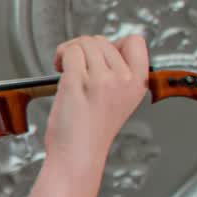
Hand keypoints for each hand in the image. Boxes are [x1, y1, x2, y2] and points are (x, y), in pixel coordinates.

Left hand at [45, 35, 149, 166]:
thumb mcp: (118, 99)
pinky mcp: (78, 83)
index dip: (115, 43)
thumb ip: (117, 74)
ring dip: (70, 50)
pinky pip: (68, 52)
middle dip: (84, 48)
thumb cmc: (90, 131)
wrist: (77, 155)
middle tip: (76, 65)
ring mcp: (101, 81)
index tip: (101, 56)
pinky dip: (60, 56)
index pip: (136, 42)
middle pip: (103, 40)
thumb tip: (99, 48)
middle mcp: (123, 80)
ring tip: (66, 67)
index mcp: (137, 84)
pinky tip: (58, 68)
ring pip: (84, 43)